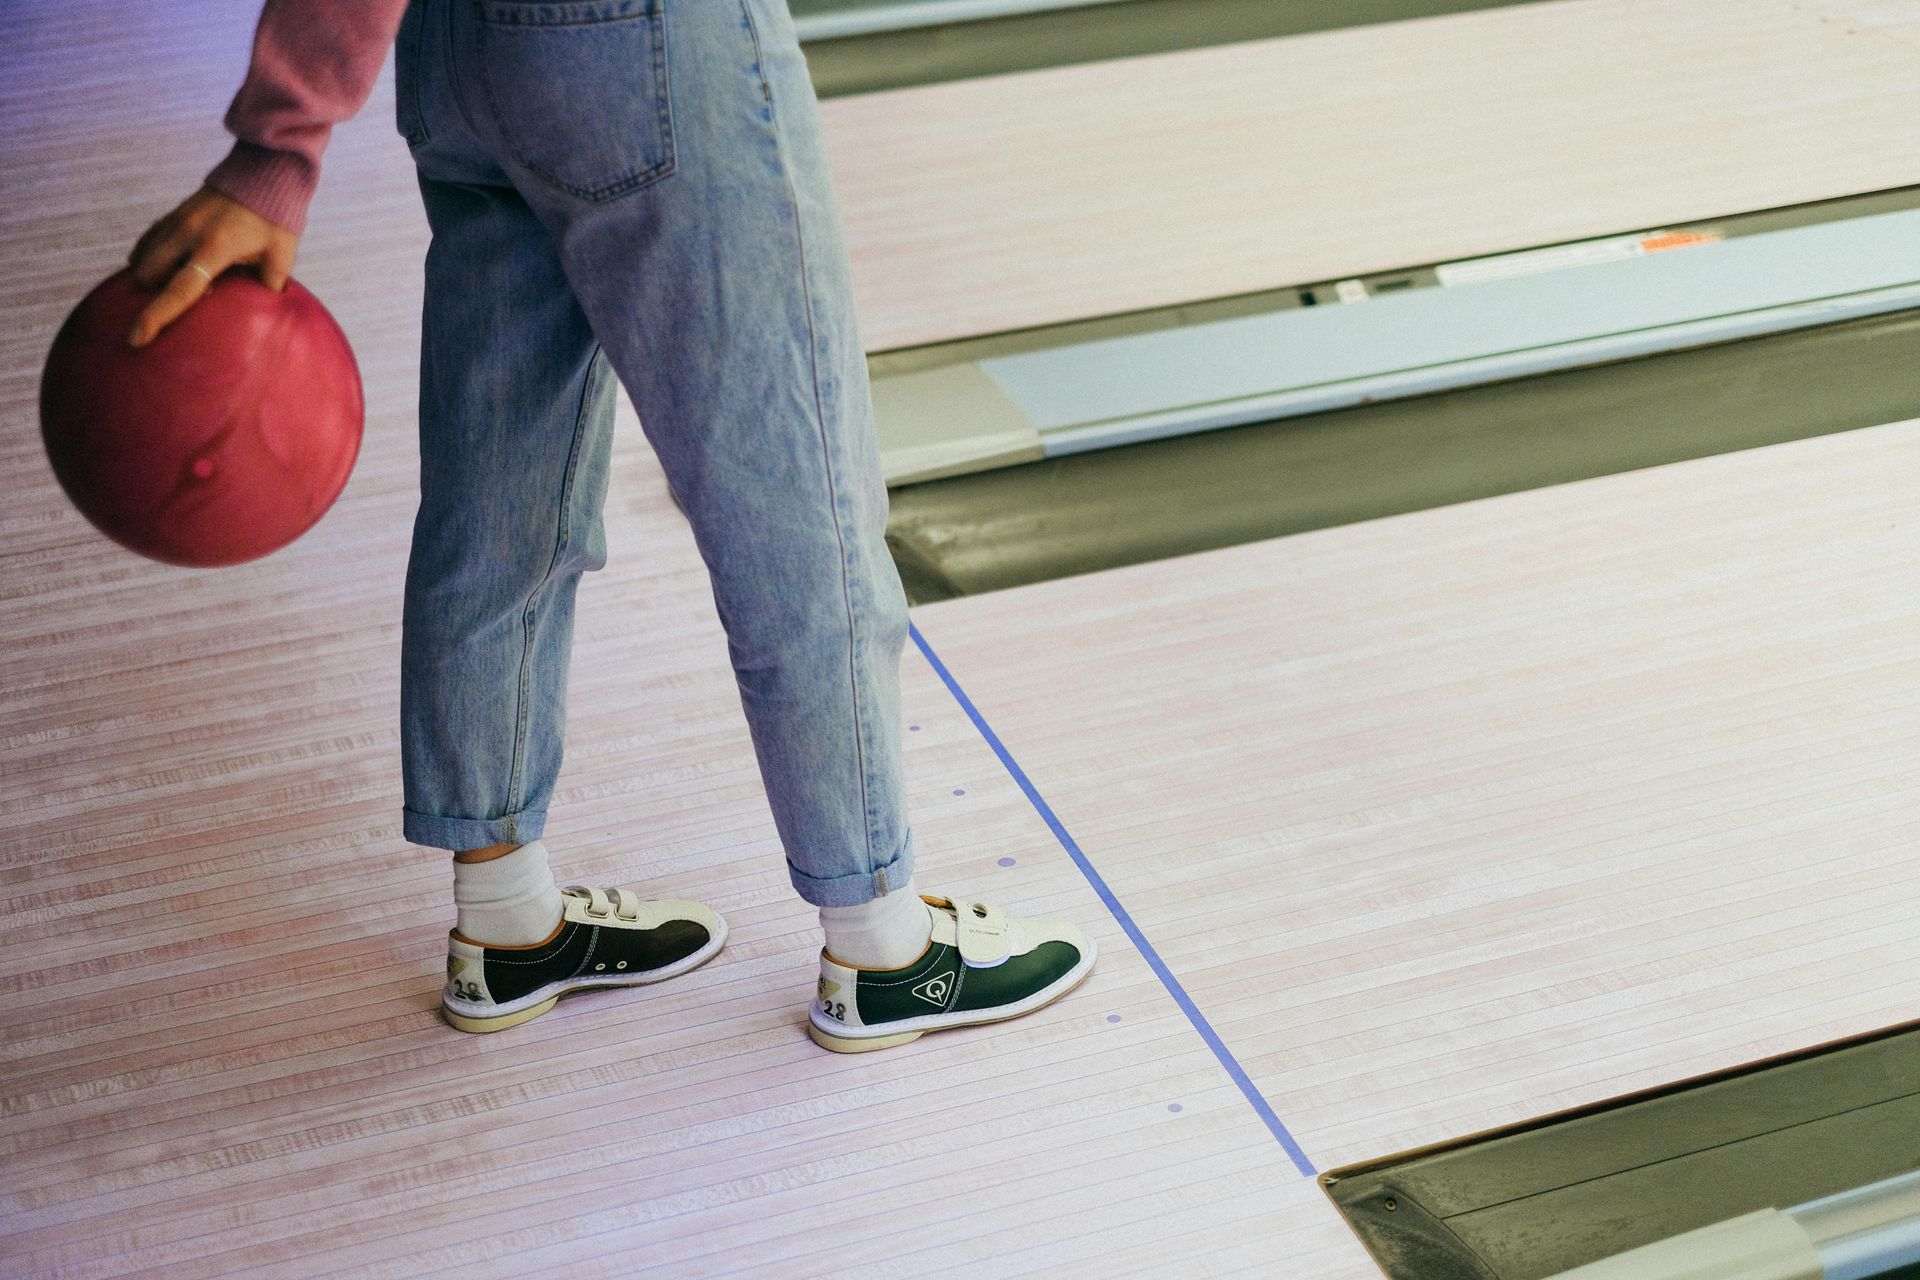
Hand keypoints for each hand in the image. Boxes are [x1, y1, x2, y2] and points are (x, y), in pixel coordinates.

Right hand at [126, 187, 298, 347]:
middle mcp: (188, 234)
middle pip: (149, 274)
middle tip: (172, 306)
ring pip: (143, 256)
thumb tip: (265, 316)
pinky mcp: (174, 213)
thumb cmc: (276, 221)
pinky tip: (158, 268)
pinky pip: (148, 240)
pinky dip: (147, 256)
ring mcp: (177, 221)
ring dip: (147, 276)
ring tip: (166, 288)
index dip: (156, 317)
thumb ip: (269, 287)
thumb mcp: (281, 257)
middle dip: (150, 295)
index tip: (136, 338)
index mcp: (215, 249)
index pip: (179, 290)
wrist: (264, 176)